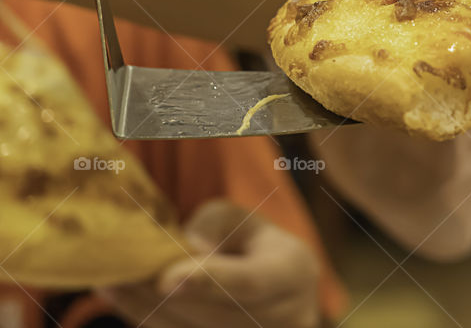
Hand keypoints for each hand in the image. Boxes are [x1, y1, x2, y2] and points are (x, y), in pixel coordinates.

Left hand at [99, 200, 320, 327]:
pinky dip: (150, 320)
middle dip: (161, 295)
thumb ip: (211, 229)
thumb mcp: (240, 220)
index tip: (165, 277)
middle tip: (117, 271)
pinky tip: (122, 298)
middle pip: (214, 315)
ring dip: (146, 310)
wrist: (279, 293)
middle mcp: (286, 318)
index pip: (252, 281)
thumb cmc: (255, 246)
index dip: (210, 281)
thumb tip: (176, 258)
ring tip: (110, 282)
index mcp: (293, 272)